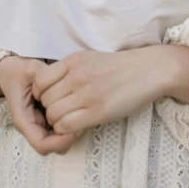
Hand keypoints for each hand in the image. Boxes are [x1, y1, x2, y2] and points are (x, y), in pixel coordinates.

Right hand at [0, 56, 78, 155]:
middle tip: (81, 120)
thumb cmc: (19, 71)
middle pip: (53, 147)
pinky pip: (58, 130)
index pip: (42, 144)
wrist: (10, 71)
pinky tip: (75, 109)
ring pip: (57, 141)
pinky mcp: (44, 120)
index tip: (74, 128)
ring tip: (79, 114)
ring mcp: (38, 124)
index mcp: (23, 119)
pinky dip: (68, 124)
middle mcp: (31, 126)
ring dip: (69, 131)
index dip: (60, 141)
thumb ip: (44, 76)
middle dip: (68, 138)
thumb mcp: (30, 70)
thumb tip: (61, 83)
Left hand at [32, 46, 175, 135]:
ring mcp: (87, 94)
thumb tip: (50, 88)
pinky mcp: (97, 111)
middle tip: (62, 111)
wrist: (148, 70)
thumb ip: (70, 70)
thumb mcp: (91, 58)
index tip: (51, 97)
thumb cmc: (120, 67)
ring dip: (58, 120)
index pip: (40, 81)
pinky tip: (77, 124)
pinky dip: (66, 129)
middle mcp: (77, 75)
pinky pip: (66, 125)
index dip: (41, 93)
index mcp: (74, 60)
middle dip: (49, 108)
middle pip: (45, 100)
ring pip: (53, 114)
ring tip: (70, 118)